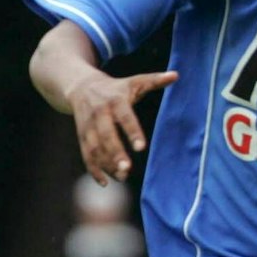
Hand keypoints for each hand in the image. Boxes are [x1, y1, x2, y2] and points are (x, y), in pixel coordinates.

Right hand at [67, 70, 176, 184]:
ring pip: (94, 147)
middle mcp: (99, 114)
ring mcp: (88, 126)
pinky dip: (94, 169)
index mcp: (115, 101)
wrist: (80, 86)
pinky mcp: (81, 136)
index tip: (141, 148)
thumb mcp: (134, 81)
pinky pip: (86, 154)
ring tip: (122, 177)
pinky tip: (105, 182)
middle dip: (115, 152)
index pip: (124, 117)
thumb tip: (176, 74)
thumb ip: (154, 80)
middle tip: (127, 168)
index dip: (132, 132)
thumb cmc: (115, 87)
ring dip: (106, 163)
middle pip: (106, 135)